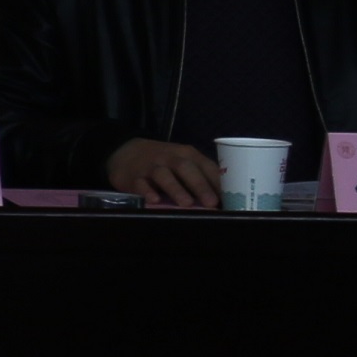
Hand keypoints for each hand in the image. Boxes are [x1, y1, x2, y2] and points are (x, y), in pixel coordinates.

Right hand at [105, 137, 220, 208]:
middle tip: (211, 202)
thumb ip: (201, 176)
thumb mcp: (183, 162)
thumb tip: (224, 201)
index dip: (218, 182)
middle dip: (199, 185)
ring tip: (186, 204)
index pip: (206, 166)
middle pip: (186, 168)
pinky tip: (154, 201)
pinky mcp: (134, 177)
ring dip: (176, 189)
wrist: (127, 152)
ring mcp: (151, 167)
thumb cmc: (165, 162)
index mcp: (187, 155)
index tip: (229, 198)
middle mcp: (170, 158)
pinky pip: (140, 184)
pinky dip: (147, 192)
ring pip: (163, 175)